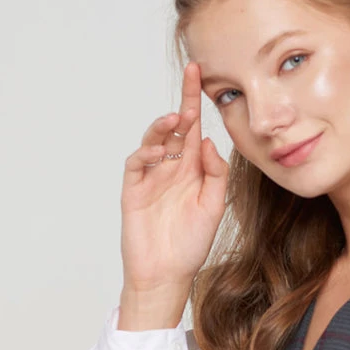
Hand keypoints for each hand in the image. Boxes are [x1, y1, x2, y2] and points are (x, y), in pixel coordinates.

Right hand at [119, 61, 229, 292]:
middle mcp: (171, 169)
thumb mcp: (214, 208)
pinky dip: (146, 152)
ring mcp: (151, 178)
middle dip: (183, 102)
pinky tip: (159, 151)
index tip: (201, 75)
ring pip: (154, 140)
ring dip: (163, 126)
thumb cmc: (191, 244)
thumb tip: (206, 141)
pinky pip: (137, 163)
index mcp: (192, 171)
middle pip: (175, 128)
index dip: (196, 102)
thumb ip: (215, 174)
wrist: (166, 275)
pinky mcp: (133, 190)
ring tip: (175, 119)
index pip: (194, 130)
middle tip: (192, 79)